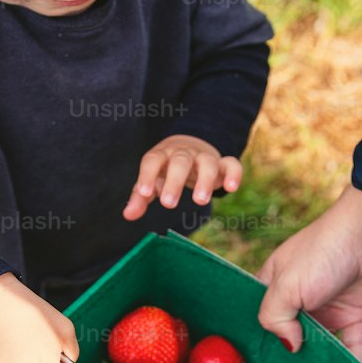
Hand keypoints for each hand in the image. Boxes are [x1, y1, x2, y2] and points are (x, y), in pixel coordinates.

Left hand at [122, 135, 240, 220]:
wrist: (191, 147)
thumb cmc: (166, 170)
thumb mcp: (153, 181)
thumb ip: (140, 197)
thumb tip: (128, 215)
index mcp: (162, 156)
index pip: (152, 161)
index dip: (148, 176)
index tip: (146, 194)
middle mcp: (183, 154)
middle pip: (179, 161)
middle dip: (174, 181)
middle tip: (168, 204)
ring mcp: (204, 157)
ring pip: (207, 162)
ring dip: (204, 180)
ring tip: (200, 201)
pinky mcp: (223, 163)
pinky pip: (232, 163)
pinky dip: (233, 173)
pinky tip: (231, 188)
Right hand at [256, 185, 361, 361]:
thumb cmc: (324, 252)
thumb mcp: (287, 285)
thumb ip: (275, 319)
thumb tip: (289, 348)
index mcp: (275, 284)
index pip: (260, 318)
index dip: (256, 341)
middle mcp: (300, 298)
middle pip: (291, 336)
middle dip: (288, 362)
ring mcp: (329, 307)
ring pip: (321, 345)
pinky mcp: (357, 313)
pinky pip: (354, 345)